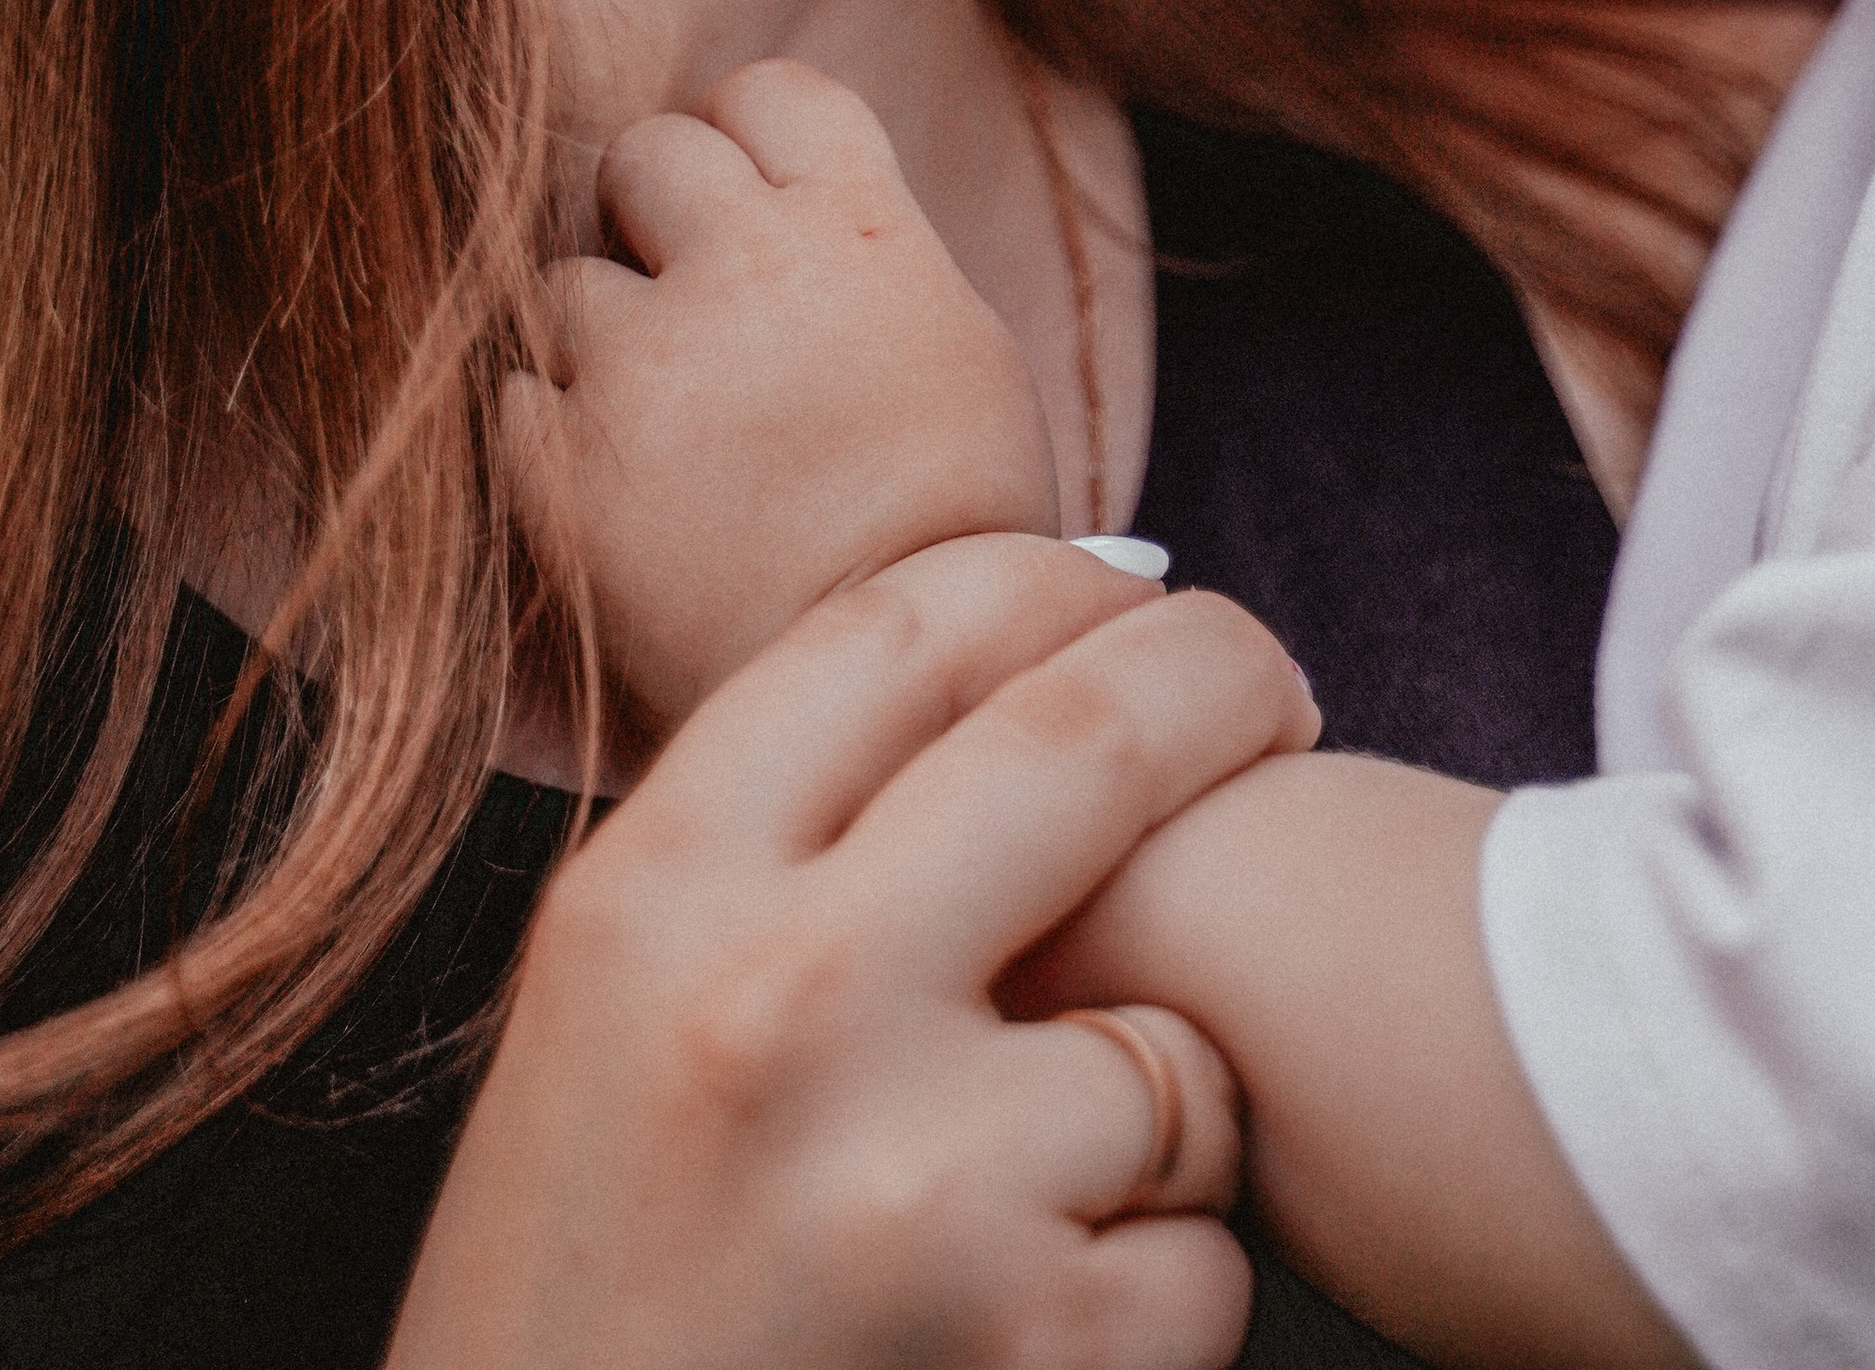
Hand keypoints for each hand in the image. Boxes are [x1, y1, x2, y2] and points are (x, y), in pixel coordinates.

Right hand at [388, 534, 1319, 1369]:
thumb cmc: (595, 1281)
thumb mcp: (615, 1004)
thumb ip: (779, 840)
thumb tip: (1036, 649)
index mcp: (654, 893)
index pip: (909, 624)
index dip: (1065, 581)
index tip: (1139, 595)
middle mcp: (778, 1005)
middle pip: (1094, 734)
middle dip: (1228, 688)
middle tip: (1279, 702)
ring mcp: (911, 1182)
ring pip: (1175, 1052)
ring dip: (1166, 1105)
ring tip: (1054, 1181)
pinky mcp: (1027, 1348)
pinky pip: (1201, 1260)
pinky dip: (1160, 1294)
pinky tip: (1041, 1328)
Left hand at [501, 59, 1059, 732]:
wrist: (902, 701)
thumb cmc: (959, 532)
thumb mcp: (960, 349)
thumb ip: (872, 254)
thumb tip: (808, 205)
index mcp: (860, 229)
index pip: (768, 91)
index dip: (750, 138)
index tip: (753, 203)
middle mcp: (744, 268)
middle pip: (647, 154)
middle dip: (657, 218)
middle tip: (691, 307)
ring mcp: (643, 365)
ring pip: (566, 281)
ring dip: (601, 341)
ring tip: (664, 434)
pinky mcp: (561, 467)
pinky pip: (516, 397)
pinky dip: (551, 438)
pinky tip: (616, 498)